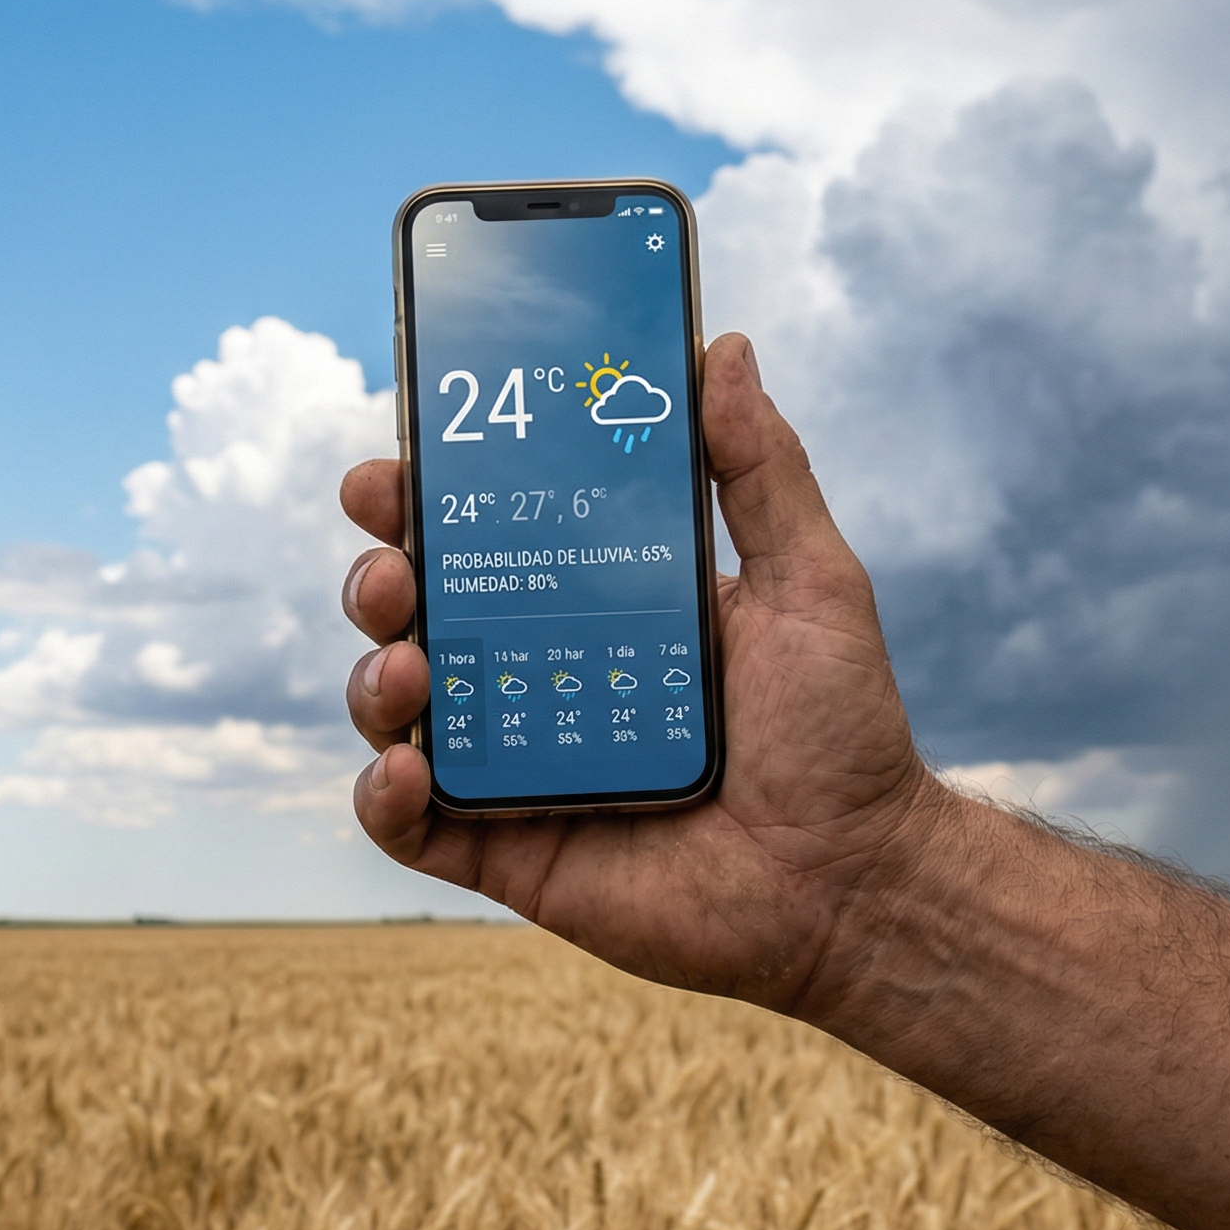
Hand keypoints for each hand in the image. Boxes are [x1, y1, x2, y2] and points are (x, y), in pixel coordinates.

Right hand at [340, 332, 948, 1011]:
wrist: (856, 883)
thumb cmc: (841, 734)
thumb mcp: (813, 583)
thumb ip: (762, 470)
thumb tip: (723, 346)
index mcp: (596, 601)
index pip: (486, 532)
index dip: (423, 496)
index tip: (392, 466)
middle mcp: (542, 673)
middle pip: (421, 609)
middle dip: (379, 575)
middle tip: (394, 563)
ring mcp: (517, 762)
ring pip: (398, 707)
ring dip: (374, 675)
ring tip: (407, 665)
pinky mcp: (506, 849)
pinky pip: (409, 825)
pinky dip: (384, 796)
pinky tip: (406, 768)